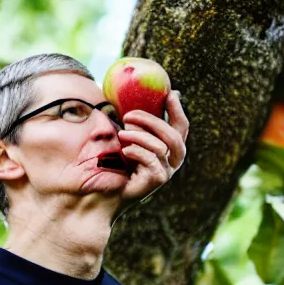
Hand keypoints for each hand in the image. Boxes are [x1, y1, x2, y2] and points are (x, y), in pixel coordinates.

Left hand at [117, 90, 188, 205]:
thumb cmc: (113, 162)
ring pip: (162, 147)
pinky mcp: (157, 181)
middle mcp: (172, 160)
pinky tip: (124, 151)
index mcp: (168, 148)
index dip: (178, 109)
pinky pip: (152, 160)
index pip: (181, 126)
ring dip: (139, 136)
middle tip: (129, 115)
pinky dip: (137, 151)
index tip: (170, 93)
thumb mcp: (125, 136)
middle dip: (153, 121)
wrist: (103, 191)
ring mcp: (166, 171)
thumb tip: (135, 94)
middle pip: (175, 135)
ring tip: (121, 133)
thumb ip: (134, 121)